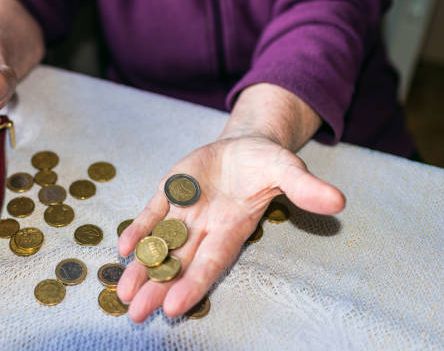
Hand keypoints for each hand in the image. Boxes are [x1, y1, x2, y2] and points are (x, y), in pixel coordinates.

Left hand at [117, 135, 344, 322]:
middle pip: (179, 261)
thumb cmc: (267, 163)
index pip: (212, 262)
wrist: (245, 146)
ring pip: (160, 243)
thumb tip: (337, 200)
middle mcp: (206, 226)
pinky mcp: (170, 192)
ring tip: (122, 294)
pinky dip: (139, 229)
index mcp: (233, 227)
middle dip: (158, 287)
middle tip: (135, 315)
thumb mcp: (287, 169)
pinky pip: (152, 213)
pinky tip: (123, 248)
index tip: (174, 307)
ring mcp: (185, 210)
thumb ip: (304, 187)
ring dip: (141, 267)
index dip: (193, 283)